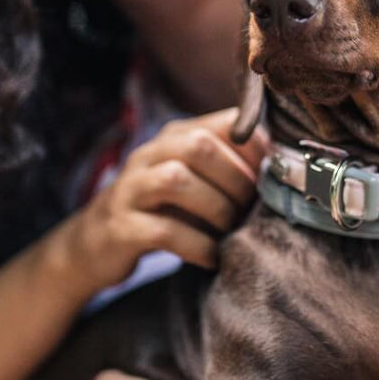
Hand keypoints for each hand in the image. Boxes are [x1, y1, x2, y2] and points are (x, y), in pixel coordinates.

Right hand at [63, 107, 264, 293]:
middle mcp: (150, 154)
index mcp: (175, 136)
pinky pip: (164, 230)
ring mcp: (131, 189)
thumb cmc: (161, 210)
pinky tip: (212, 257)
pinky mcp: (121, 227)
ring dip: (216, 209)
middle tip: (248, 210)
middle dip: (235, 180)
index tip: (270, 178)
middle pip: (199, 146)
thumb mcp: (193, 181)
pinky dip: (197, 246)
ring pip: (177, 180)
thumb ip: (228, 167)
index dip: (256, 149)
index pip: (226, 122)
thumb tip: (283, 171)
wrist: (95, 243)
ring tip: (229, 231)